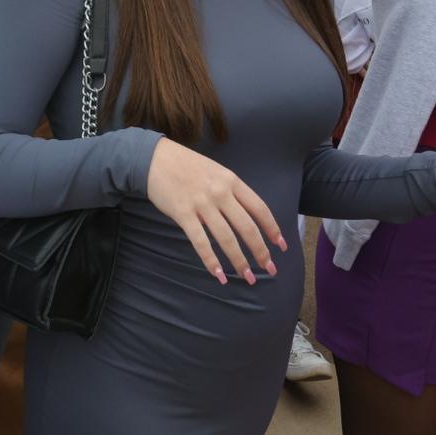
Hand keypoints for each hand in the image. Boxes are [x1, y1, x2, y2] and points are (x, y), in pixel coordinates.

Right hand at [145, 137, 284, 284]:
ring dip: (239, 261)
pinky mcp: (183, 213)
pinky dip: (211, 261)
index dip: (272, 229)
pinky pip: (200, 242)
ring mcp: (201, 203)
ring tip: (247, 277)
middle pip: (247, 227)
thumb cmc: (186, 165)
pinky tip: (218, 275)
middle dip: (260, 251)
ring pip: (226, 238)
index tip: (281, 246)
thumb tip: (246, 217)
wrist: (154, 158)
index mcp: (231, 181)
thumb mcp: (216, 171)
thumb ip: (231, 191)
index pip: (259, 208)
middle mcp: (220, 192)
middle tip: (269, 269)